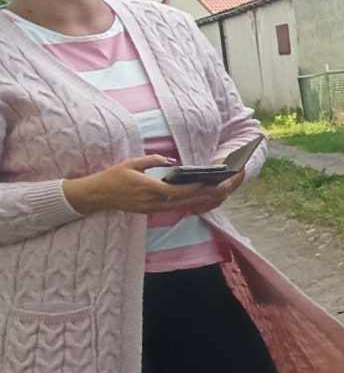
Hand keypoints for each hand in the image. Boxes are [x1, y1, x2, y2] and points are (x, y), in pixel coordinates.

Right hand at [64, 156, 216, 215]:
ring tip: (212, 196)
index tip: (209, 184)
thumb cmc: (113, 177)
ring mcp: (150, 209)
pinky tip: (194, 201)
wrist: (95, 195)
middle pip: (183, 202)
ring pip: (179, 208)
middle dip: (202, 198)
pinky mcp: (148, 212)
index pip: (177, 191)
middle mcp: (152, 202)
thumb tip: (171, 160)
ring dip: (195, 203)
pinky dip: (184, 205)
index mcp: (149, 189)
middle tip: (219, 192)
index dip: (194, 189)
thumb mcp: (132, 163)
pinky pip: (170, 209)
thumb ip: (153, 160)